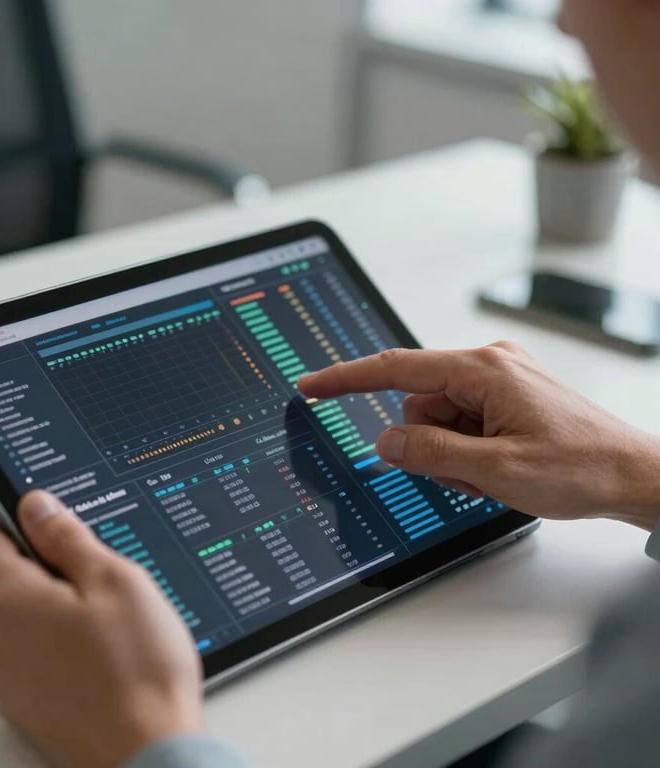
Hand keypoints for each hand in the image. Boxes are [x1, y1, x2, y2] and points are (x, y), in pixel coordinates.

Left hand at [0, 491, 202, 767]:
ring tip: (110, 629)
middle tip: (103, 588)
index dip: (21, 526)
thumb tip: (36, 506)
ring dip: (59, 614)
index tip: (55, 531)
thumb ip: (66, 535)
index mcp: (10, 601)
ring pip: (25, 621)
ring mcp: (7, 678)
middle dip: (53, 575)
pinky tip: (104, 658)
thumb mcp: (113, 578)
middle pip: (9, 582)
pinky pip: (35, 657)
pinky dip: (61, 649)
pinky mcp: (25, 705)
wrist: (149, 749)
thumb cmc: (137, 666)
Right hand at [298, 342, 659, 530]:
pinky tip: (499, 466)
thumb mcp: (496, 470)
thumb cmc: (583, 467)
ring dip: (451, 453)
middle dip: (428, 444)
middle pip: (418, 405)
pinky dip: (467, 451)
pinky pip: (461, 423)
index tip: (312, 385)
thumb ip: (431, 453)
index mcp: (483, 369)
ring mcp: (498, 382)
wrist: (634, 476)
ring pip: (437, 420)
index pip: (396, 370)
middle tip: (470, 473)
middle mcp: (489, 365)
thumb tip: (386, 441)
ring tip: (492, 473)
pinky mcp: (505, 398)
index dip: (346, 379)